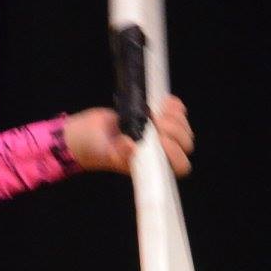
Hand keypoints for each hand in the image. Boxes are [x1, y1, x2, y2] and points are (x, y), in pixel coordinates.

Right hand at [64, 95, 194, 176]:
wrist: (84, 134)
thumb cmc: (93, 149)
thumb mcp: (104, 153)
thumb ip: (118, 153)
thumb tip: (133, 147)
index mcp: (150, 166)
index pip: (179, 167)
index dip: (176, 152)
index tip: (159, 140)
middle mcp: (158, 153)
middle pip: (186, 145)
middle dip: (175, 131)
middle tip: (155, 123)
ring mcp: (159, 135)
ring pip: (185, 128)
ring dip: (176, 117)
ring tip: (156, 113)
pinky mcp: (157, 118)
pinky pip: (177, 112)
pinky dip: (174, 106)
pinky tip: (163, 103)